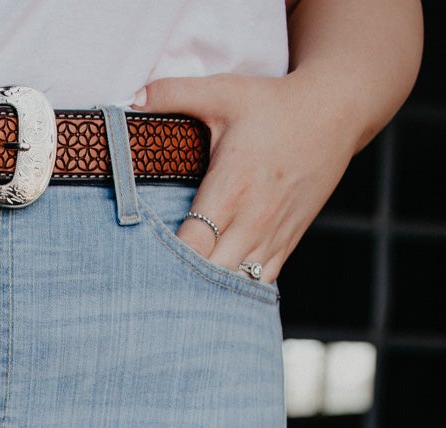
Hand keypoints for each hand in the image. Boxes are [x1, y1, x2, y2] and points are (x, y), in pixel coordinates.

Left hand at [133, 70, 360, 282]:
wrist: (336, 112)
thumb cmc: (274, 104)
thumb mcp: (224, 91)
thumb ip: (175, 93)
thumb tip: (134, 99)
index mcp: (231, 189)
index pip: (191, 246)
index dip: (165, 260)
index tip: (143, 260)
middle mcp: (252, 221)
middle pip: (210, 277)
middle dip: (182, 283)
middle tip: (154, 282)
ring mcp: (272, 236)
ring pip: (235, 288)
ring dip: (209, 292)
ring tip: (181, 293)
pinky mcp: (287, 244)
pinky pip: (259, 285)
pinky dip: (236, 292)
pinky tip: (215, 290)